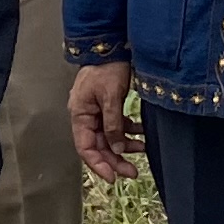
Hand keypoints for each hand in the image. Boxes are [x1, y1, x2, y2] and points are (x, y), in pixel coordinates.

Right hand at [70, 60, 140, 182]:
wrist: (112, 45)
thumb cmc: (107, 68)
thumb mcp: (111, 97)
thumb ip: (113, 124)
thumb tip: (117, 148)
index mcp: (80, 114)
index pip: (85, 148)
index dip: (98, 165)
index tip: (113, 177)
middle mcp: (86, 115)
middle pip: (99, 145)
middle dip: (115, 159)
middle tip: (133, 172)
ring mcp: (97, 111)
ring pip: (109, 137)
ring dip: (125, 145)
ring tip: (142, 148)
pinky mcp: (108, 105)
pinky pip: (117, 125)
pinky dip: (128, 130)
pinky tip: (141, 133)